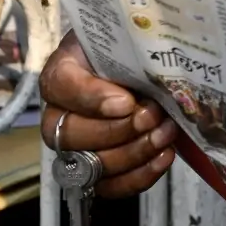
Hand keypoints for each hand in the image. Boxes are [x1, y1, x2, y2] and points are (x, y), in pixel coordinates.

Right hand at [40, 32, 178, 197]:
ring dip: (135, 151)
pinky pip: (111, 186)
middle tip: (153, 115)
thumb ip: (127, 47)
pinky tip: (164, 155)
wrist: (143, 72)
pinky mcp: (98, 171)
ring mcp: (75, 148)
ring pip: (92, 164)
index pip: (61, 86)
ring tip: (165, 132)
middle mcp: (59, 115)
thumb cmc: (130, 52)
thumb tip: (151, 61)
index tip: (127, 102)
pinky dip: (141, 175)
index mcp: (61, 74)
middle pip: (73, 134)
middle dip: (120, 129)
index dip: (93, 98)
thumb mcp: (125, 39)